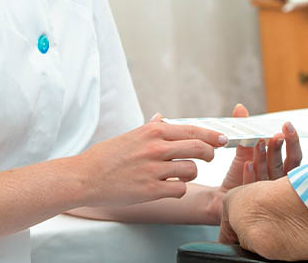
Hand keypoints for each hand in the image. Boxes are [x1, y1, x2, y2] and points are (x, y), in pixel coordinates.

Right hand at [75, 120, 226, 207]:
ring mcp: (154, 169)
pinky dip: (178, 189)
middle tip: (210, 157)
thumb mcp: (130, 135)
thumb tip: (161, 118)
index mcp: (153, 131)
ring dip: (191, 173)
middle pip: (199, 148)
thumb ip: (150, 128)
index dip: (212, 135)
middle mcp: (156, 147)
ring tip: (180, 174)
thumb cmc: (106, 156)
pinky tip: (169, 187)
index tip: (223, 139)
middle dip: (210, 153)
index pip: (193, 130)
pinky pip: (179, 189)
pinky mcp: (150, 190)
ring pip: (191, 170)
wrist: (84, 177)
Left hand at [218, 104, 301, 192]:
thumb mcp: (243, 149)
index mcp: (283, 170)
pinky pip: (254, 191)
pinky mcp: (254, 208)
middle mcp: (280, 185)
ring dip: (265, 159)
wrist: (222, 197)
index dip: (292, 141)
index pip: (294, 156)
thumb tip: (240, 107)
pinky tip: (248, 164)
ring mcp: (270, 199)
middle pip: (287, 167)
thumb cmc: (240, 173)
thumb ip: (244, 130)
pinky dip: (252, 176)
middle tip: (276, 135)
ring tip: (258, 143)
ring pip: (270, 177)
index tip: (287, 125)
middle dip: (280, 149)